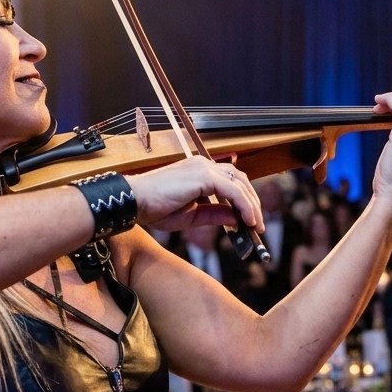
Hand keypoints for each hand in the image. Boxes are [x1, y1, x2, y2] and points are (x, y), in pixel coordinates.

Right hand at [127, 156, 262, 233]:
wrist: (135, 202)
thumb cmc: (155, 208)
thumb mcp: (191, 216)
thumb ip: (215, 215)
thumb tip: (238, 219)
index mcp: (198, 172)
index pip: (230, 181)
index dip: (243, 200)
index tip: (249, 220)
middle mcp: (203, 165)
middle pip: (240, 180)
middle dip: (252, 203)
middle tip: (257, 225)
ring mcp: (204, 168)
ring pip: (240, 184)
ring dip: (251, 205)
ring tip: (255, 226)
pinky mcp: (204, 176)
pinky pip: (233, 191)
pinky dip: (244, 206)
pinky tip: (247, 221)